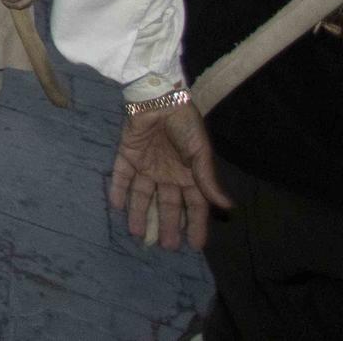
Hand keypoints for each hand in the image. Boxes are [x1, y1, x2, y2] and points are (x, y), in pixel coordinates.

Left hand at [109, 103, 232, 250]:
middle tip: (165, 246)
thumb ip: (208, 180)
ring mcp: (146, 165)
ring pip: (141, 195)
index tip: (195, 246)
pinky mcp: (127, 154)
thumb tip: (227, 207)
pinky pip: (120, 175)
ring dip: (139, 213)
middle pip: (166, 205)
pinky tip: (116, 206)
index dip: (195, 225)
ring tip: (137, 233)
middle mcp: (167, 174)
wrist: (159, 97)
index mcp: (189, 174)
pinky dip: (117, 189)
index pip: (193, 206)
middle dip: (166, 225)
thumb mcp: (200, 152)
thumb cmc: (185, 124)